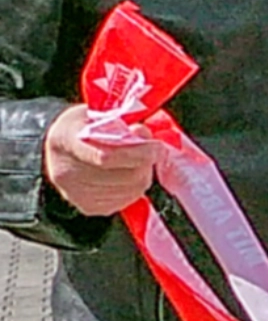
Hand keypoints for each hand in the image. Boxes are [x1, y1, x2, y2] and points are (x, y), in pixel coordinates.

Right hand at [43, 104, 163, 215]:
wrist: (59, 152)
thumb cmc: (81, 128)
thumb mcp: (96, 113)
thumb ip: (121, 121)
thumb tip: (142, 134)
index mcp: (65, 140)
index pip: (106, 156)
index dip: (138, 152)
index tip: (156, 146)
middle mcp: (66, 172)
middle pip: (124, 175)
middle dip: (146, 161)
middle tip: (152, 150)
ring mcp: (75, 194)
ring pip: (131, 189)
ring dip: (144, 173)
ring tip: (139, 160)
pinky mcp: (88, 207)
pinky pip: (127, 200)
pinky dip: (136, 187)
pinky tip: (130, 173)